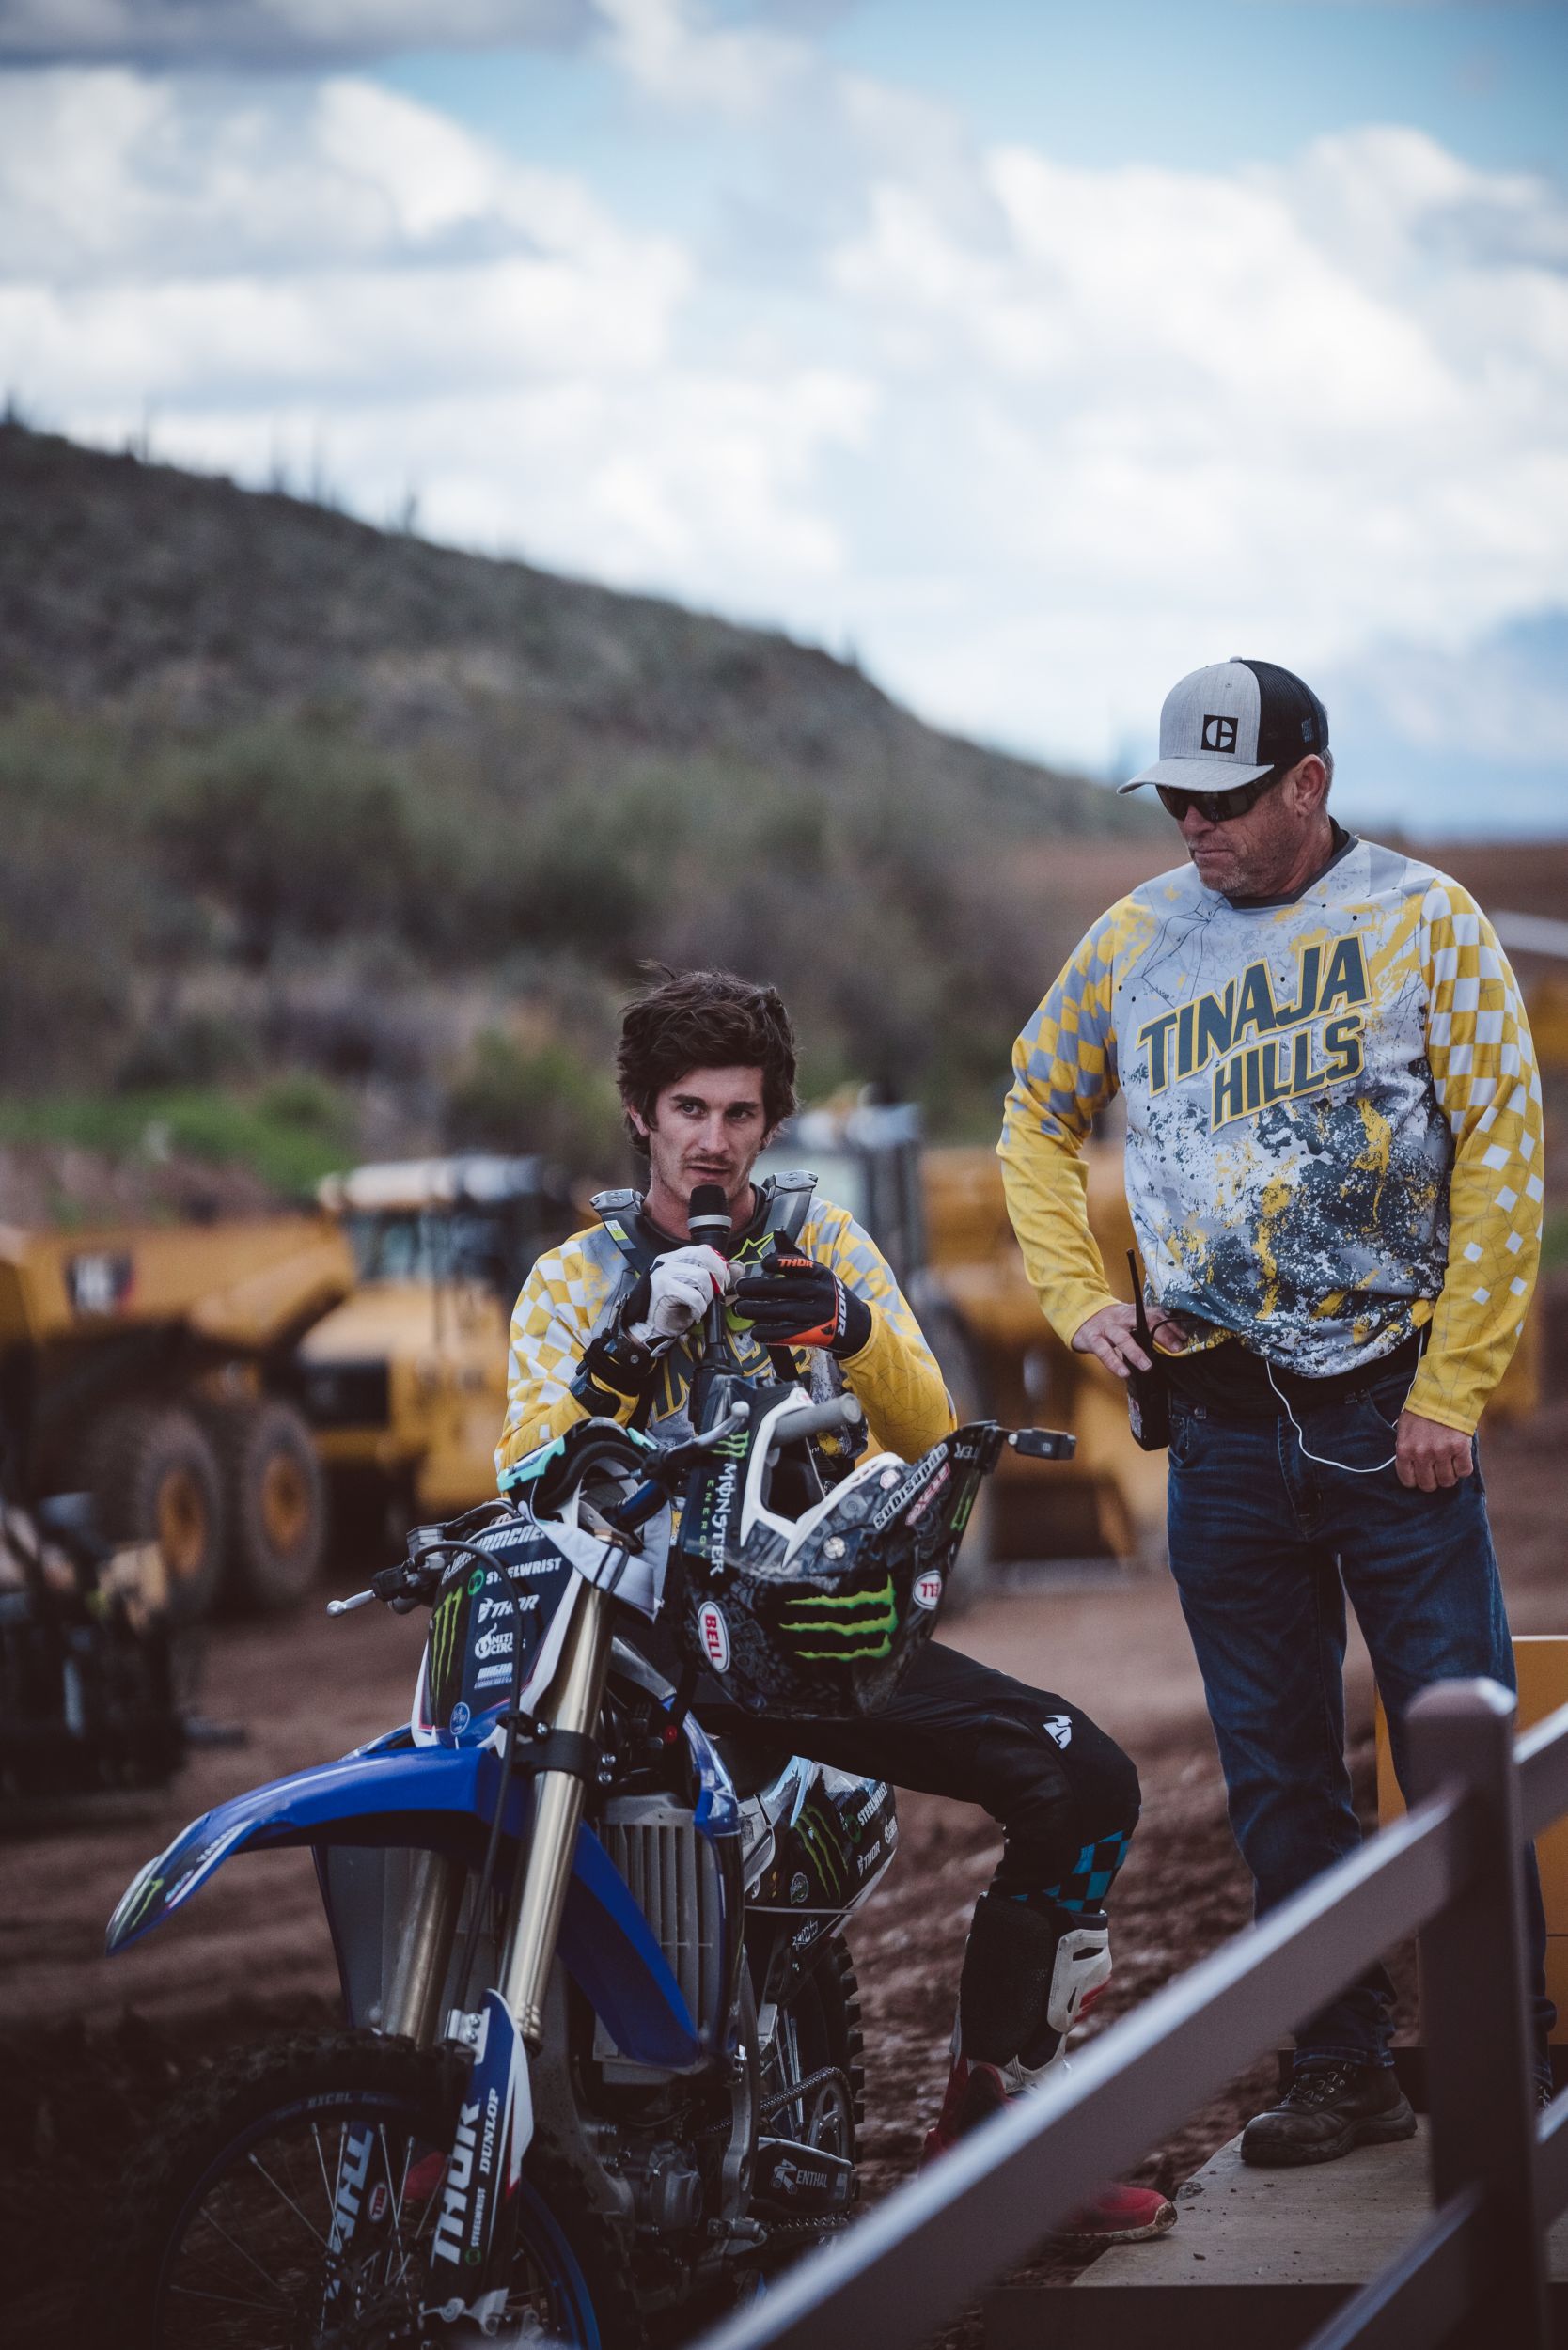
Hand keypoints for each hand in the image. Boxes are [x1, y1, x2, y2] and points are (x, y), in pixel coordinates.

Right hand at [624, 1246, 729, 1345]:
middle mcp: (668, 1261)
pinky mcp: (664, 1289)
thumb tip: (738, 1267)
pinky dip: (699, 1307)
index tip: (723, 1281)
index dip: (719, 1264)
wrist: (649, 1328)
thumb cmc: (672, 1310)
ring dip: (707, 1295)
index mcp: (675, 1258)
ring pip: (701, 1276)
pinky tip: (694, 1313)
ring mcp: (664, 1273)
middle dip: (718, 1277)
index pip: (704, 1250)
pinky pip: (693, 1295)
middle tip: (716, 1294)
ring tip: (701, 1306)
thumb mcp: (699, 1291)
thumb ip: (718, 1278)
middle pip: (704, 1257)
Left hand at [731, 1253, 872, 1355]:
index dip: (782, 1264)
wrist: (856, 1324)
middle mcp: (821, 1292)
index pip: (800, 1265)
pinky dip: (772, 1333)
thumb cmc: (828, 1293)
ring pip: (786, 1311)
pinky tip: (756, 1332)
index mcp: (821, 1273)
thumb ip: (794, 1255)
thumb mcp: (818, 1271)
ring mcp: (819, 1314)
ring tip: (741, 1308)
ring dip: (760, 1310)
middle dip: (761, 1288)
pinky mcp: (816, 1334)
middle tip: (740, 1288)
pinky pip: (791, 1333)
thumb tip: (778, 1231)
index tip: (764, 1263)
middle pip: (788, 1289)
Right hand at [1072, 1301, 1188, 1381]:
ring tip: (1147, 1366)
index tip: (1183, 1339)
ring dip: (1136, 1352)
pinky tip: (1123, 1372)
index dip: (1171, 1327)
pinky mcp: (1093, 1338)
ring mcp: (1106, 1327)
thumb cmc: (1111, 1322)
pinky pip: (1104, 1351)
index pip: (1155, 1315)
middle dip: (1161, 1335)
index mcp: (1133, 1312)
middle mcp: (1121, 1317)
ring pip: (1123, 1338)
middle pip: (1143, 1322)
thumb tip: (1175, 1337)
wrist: (1080, 1314)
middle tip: (1174, 1349)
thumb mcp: (1129, 1319)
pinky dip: (1114, 1362)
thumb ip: (1148, 1325)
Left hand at [1395, 1411, 1474, 1491]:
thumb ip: (1406, 1448)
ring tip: (1449, 1464)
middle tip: (1437, 1471)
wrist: (1443, 1394)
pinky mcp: (1460, 1448)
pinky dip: (1463, 1468)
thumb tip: (1410, 1467)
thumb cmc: (1422, 1411)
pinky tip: (1460, 1458)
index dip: (1416, 1481)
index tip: (1421, 1475)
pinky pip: (1464, 1471)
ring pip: (1447, 1481)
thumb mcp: (1405, 1429)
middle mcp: (1422, 1454)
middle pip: (1428, 1485)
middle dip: (1433, 1481)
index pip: (1408, 1481)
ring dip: (1449, 1475)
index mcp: (1405, 1450)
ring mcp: (1441, 1452)